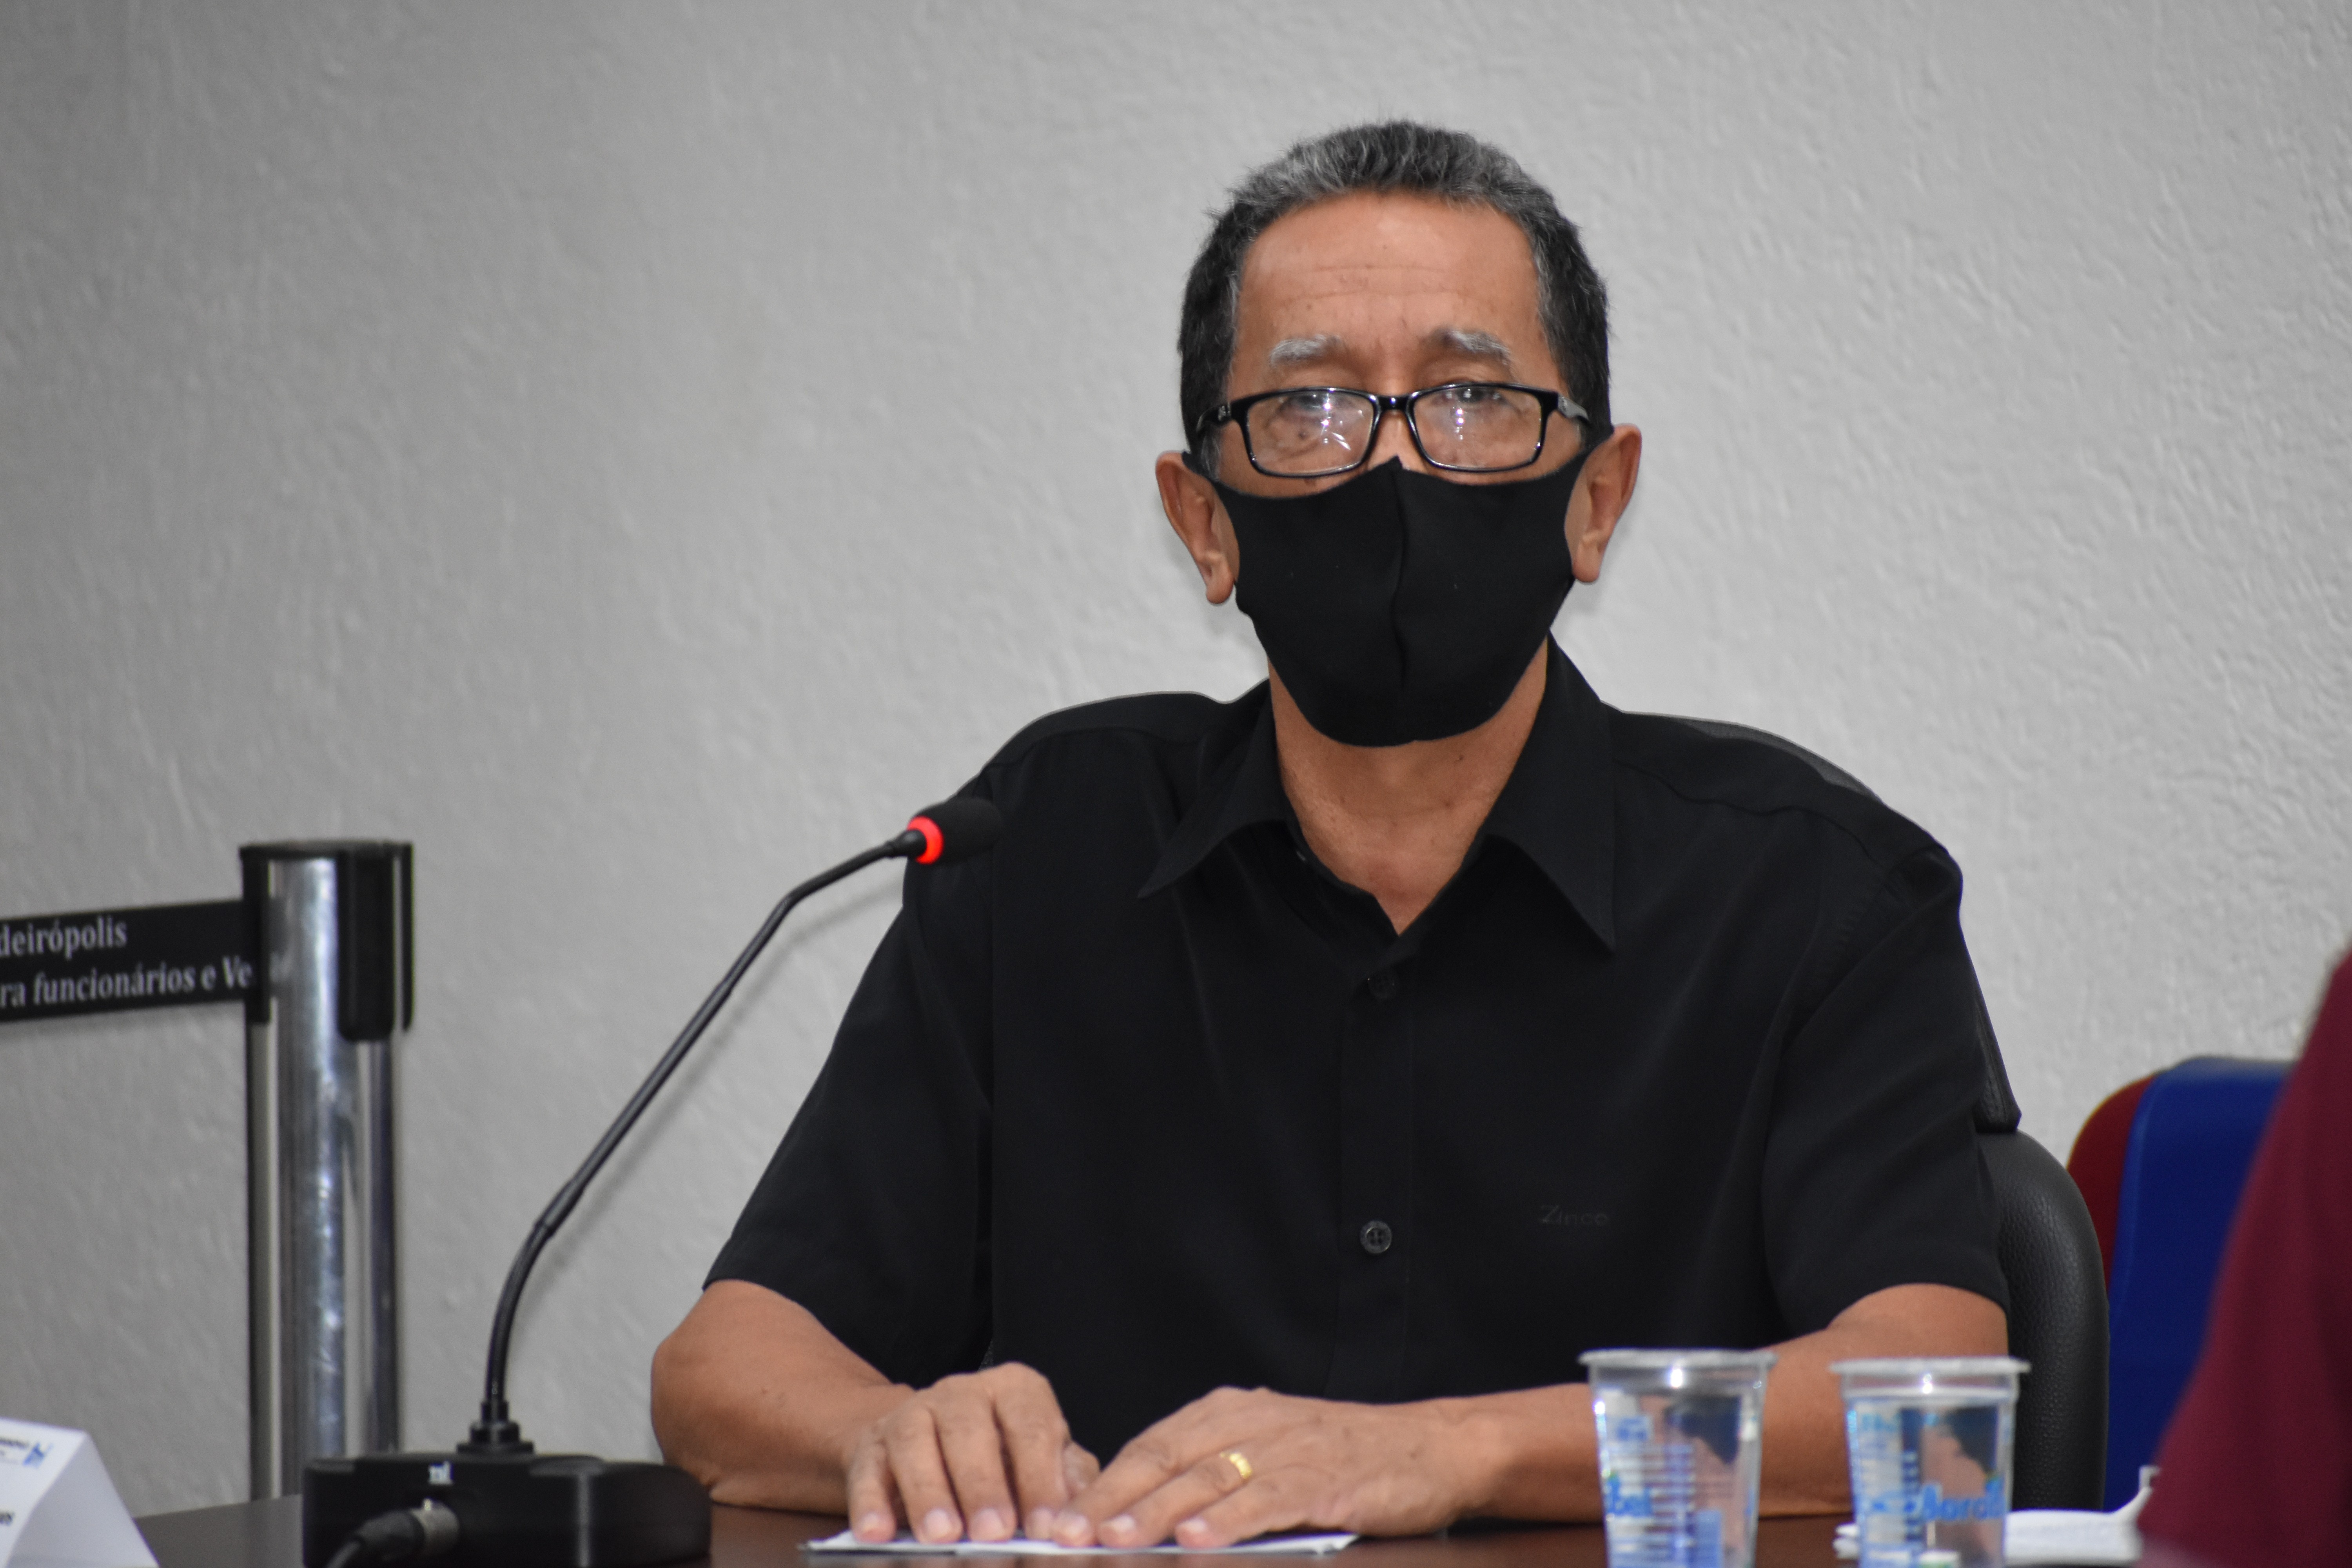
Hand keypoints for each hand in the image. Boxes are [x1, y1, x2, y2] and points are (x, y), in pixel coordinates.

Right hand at [845, 1363, 1099, 1543]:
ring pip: (916, 1442)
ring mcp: (913, 1413)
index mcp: (1014, 1390)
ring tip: (942, 1535)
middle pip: (970, 1430)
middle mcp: (962, 1392)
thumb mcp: (1043, 1460)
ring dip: (929, 1492)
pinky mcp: (872, 1443)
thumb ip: (1067, 1476)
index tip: (1044, 1527)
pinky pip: (868, 1469)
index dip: (1039, 1477)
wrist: (936, 1445)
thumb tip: (1079, 1504)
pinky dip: (870, 1502)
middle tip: (993, 1533)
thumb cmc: (1005, 1457)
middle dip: (982, 1485)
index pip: (1031, 1425)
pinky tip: (878, 1532)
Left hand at [1049, 1387, 1483, 1548]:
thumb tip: (1142, 1517)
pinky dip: (1228, 1521)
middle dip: (1111, 1502)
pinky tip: (1197, 1540)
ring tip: (1114, 1541)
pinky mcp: (1325, 1480)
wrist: (1433, 1447)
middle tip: (1065, 1536)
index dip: (1101, 1484)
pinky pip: (1267, 1500)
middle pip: (1166, 1461)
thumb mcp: (1268, 1453)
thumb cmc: (1344, 1459)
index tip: (1056, 1520)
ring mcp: (1289, 1449)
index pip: (1150, 1447)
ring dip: (1155, 1513)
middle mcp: (1251, 1423)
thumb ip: (1211, 1475)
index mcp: (1229, 1413)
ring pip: (1208, 1480)